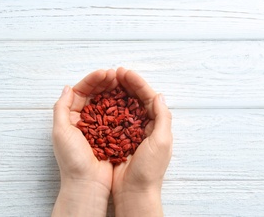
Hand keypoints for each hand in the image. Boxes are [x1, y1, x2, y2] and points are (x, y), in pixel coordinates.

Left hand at [51, 69, 117, 216]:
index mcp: (71, 117)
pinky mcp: (111, 134)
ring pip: (107, 103)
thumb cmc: (72, 159)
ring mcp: (99, 126)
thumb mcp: (60, 130)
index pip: (81, 92)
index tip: (104, 73)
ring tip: (123, 82)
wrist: (87, 183)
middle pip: (95, 95)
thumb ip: (61, 107)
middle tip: (116, 75)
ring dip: (114, 92)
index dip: (92, 80)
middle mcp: (84, 120)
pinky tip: (129, 99)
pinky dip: (122, 106)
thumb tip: (68, 87)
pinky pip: (117, 116)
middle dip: (105, 83)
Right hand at [112, 67, 172, 216]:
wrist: (134, 192)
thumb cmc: (150, 170)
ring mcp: (130, 131)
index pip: (148, 97)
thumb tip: (159, 95)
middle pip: (135, 99)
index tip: (125, 73)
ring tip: (108, 81)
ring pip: (123, 105)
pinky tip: (101, 99)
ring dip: (116, 92)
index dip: (138, 83)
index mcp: (157, 124)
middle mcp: (144, 125)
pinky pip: (113, 118)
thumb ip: (162, 117)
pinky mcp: (117, 138)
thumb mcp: (161, 141)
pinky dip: (108, 107)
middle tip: (115, 72)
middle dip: (126, 84)